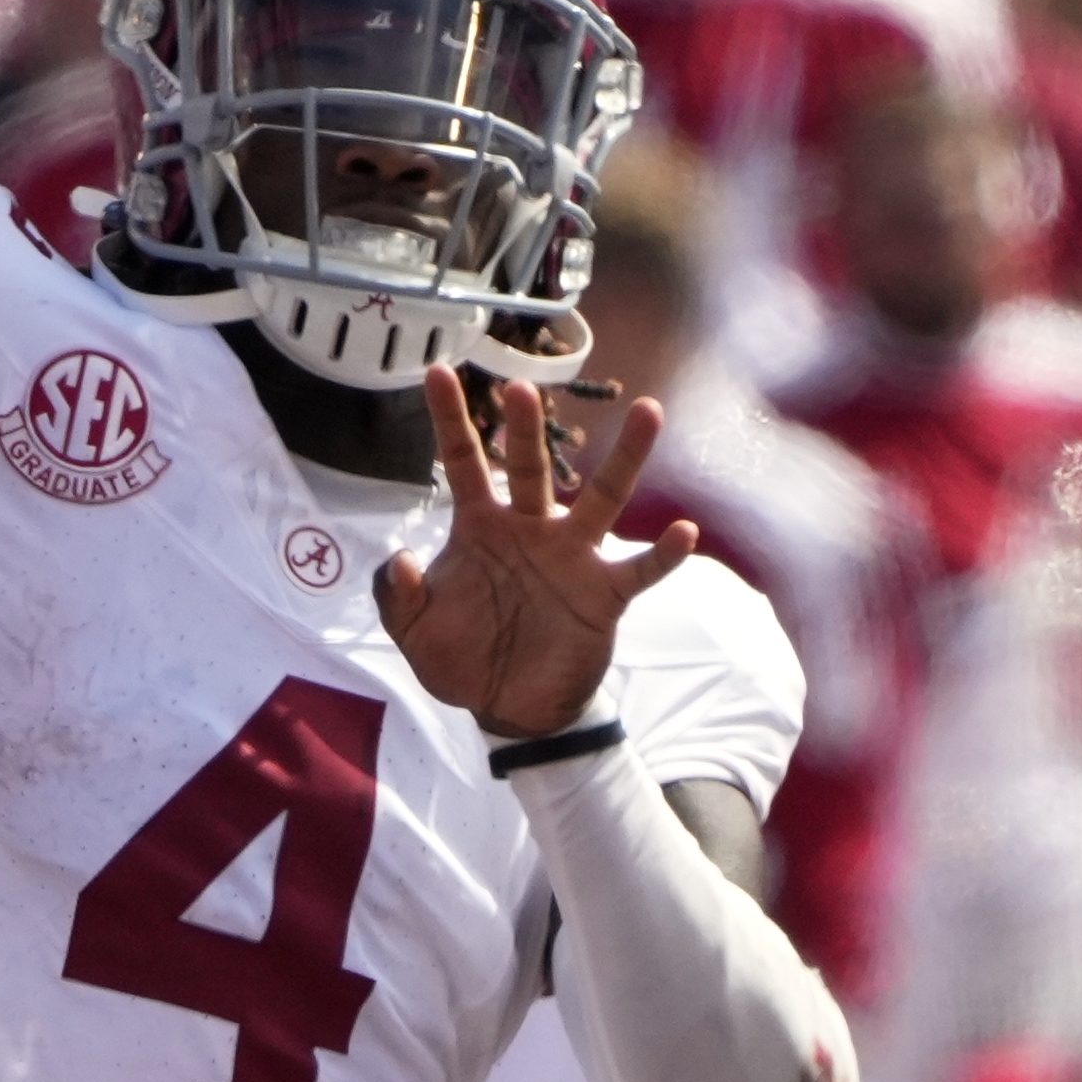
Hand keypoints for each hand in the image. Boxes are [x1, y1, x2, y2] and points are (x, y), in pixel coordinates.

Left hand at [377, 370, 692, 737]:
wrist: (510, 708)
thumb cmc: (462, 661)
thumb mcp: (414, 634)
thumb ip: (398, 596)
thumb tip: (401, 557)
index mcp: (481, 528)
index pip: (463, 462)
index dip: (450, 419)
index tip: (437, 372)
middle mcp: (530, 529)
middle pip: (530, 467)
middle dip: (526, 428)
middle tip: (521, 387)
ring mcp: (572, 558)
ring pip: (603, 497)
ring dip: (625, 458)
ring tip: (647, 410)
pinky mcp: (604, 594)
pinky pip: (640, 570)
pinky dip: (663, 553)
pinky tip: (684, 531)